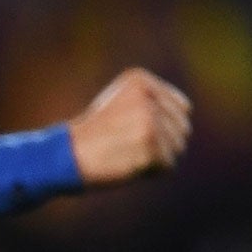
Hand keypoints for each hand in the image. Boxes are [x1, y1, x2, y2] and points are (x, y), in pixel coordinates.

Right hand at [67, 69, 191, 185]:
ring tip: (127, 155)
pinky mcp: (149, 147)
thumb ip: (153, 100)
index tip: (131, 132)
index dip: (161, 126)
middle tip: (128, 147)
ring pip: (178, 147)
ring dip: (156, 158)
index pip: (181, 108)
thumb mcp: (120, 103)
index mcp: (140, 80)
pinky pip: (168, 165)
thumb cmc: (92, 135)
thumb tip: (187, 111)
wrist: (64, 156)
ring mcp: (149, 122)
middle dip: (161, 143)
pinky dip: (150, 172)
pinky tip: (128, 165)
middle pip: (182, 127)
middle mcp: (147, 97)